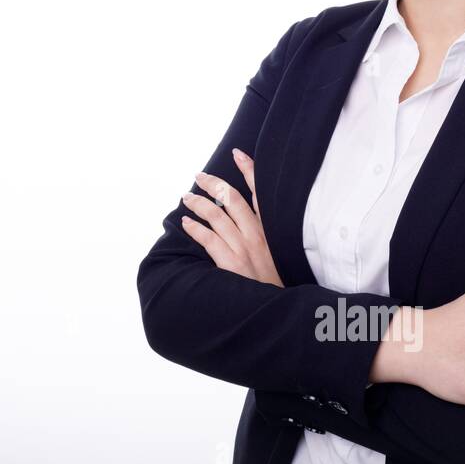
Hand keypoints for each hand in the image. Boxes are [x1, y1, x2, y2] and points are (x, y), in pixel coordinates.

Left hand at [179, 147, 283, 286]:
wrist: (277, 309)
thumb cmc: (274, 283)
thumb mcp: (278, 254)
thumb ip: (264, 236)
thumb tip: (244, 221)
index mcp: (270, 230)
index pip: (259, 194)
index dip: (249, 171)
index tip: (238, 154)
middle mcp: (258, 235)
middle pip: (233, 199)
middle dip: (214, 183)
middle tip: (199, 176)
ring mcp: (244, 248)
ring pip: (217, 216)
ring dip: (198, 203)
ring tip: (187, 198)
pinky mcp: (232, 263)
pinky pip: (209, 239)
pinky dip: (195, 229)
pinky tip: (186, 223)